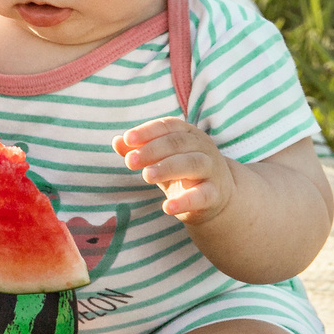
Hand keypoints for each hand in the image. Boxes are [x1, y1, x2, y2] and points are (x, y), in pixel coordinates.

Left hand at [116, 117, 240, 222]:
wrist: (217, 196)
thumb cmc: (181, 172)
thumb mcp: (160, 159)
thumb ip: (139, 150)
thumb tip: (116, 141)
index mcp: (188, 133)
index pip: (168, 126)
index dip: (147, 131)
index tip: (127, 139)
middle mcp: (202, 147)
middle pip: (178, 143)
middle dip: (152, 150)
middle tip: (130, 161)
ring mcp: (211, 170)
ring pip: (192, 164)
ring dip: (167, 168)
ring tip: (146, 176)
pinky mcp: (215, 194)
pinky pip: (202, 195)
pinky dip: (185, 201)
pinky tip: (167, 207)